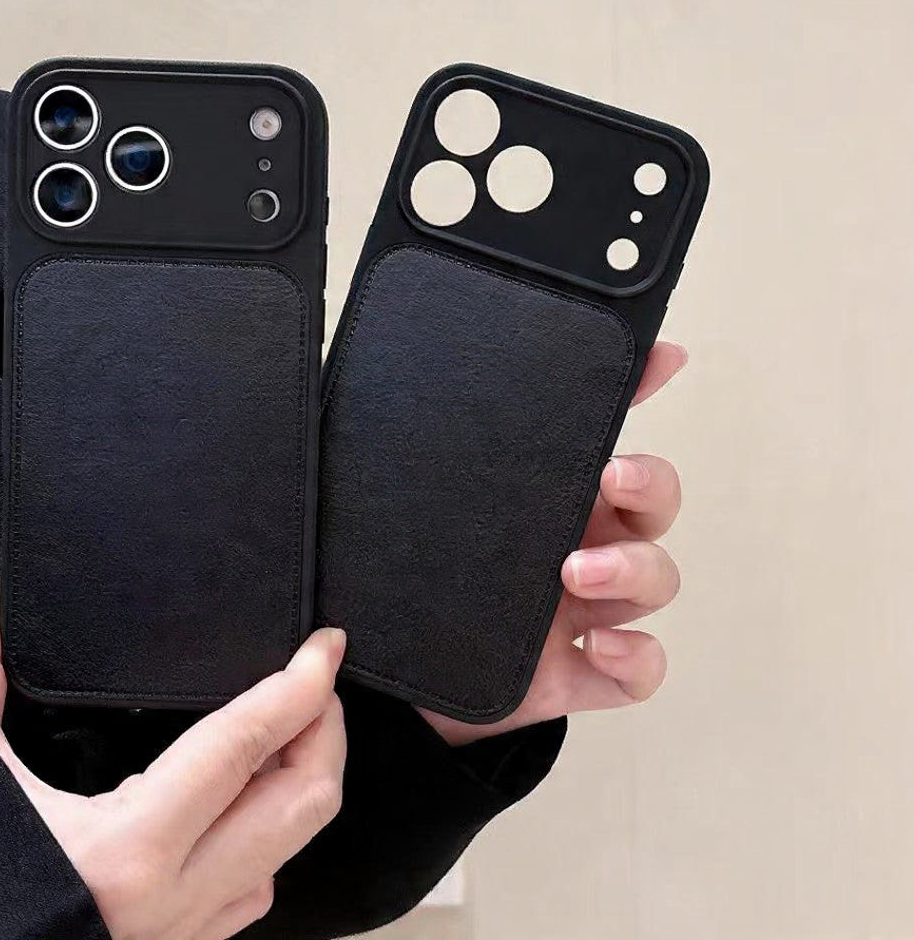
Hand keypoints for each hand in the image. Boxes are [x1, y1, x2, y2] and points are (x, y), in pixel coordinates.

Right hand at [0, 575, 346, 939]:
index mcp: (127, 850)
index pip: (245, 746)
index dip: (300, 685)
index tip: (324, 645)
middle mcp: (172, 900)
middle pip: (303, 802)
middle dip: (327, 731)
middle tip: (316, 679)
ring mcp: (183, 933)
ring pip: (291, 851)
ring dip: (305, 782)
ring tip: (293, 727)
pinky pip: (255, 890)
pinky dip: (270, 834)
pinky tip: (249, 802)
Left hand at [421, 341, 687, 745]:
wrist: (390, 677)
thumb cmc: (407, 576)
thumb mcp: (401, 504)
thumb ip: (396, 456)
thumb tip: (370, 392)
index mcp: (542, 493)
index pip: (600, 433)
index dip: (639, 391)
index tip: (663, 357)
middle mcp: (578, 541)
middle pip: (653, 500)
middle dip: (649, 483)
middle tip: (611, 477)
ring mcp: (587, 608)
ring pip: (657, 577)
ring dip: (634, 568)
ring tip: (575, 573)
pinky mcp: (581, 672)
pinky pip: (641, 667)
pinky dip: (638, 656)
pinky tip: (599, 645)